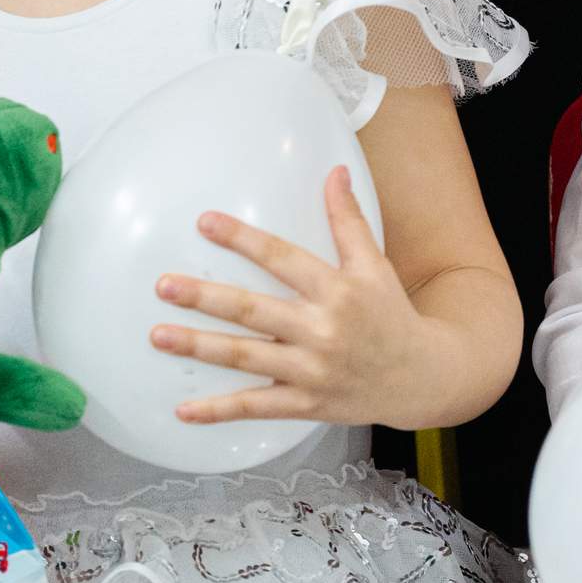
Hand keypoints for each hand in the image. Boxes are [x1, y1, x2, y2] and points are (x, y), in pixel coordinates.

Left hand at [150, 166, 431, 429]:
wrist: (423, 378)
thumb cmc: (392, 315)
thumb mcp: (375, 265)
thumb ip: (349, 220)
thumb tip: (335, 171)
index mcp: (337, 290)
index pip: (282, 258)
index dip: (243, 239)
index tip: (204, 222)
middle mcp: (322, 330)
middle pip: (254, 311)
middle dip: (205, 298)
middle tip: (164, 285)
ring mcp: (311, 371)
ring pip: (247, 358)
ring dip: (200, 347)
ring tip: (158, 335)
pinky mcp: (306, 404)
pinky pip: (257, 408)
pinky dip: (219, 411)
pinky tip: (183, 410)